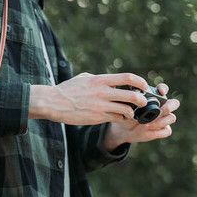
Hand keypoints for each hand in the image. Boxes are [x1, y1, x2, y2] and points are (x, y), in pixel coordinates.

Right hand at [29, 72, 151, 124]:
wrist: (53, 102)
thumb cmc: (67, 89)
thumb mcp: (83, 78)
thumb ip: (98, 79)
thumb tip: (109, 80)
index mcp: (100, 80)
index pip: (128, 78)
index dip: (140, 82)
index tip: (144, 85)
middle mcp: (103, 92)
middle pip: (132, 95)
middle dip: (141, 100)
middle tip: (142, 102)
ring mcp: (101, 106)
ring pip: (126, 110)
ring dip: (132, 112)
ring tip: (131, 112)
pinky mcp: (97, 118)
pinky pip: (116, 118)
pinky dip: (120, 118)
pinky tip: (119, 117)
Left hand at [101, 82, 180, 149]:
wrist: (124, 130)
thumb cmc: (125, 115)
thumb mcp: (124, 108)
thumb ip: (129, 103)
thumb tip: (132, 99)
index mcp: (153, 98)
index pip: (163, 89)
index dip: (164, 89)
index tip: (161, 92)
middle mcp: (161, 107)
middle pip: (174, 103)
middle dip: (168, 107)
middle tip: (158, 112)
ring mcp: (163, 119)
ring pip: (172, 118)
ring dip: (161, 121)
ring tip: (147, 124)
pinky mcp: (162, 129)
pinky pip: (167, 131)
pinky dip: (158, 132)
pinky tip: (147, 132)